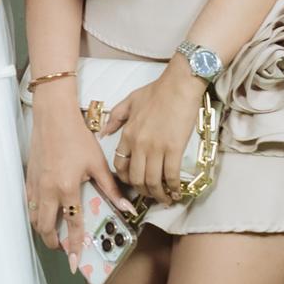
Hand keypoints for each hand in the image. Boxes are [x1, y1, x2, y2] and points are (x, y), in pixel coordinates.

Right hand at [25, 89, 123, 252]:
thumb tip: (126, 207)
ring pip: (34, 219)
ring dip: (44, 230)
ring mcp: (35, 185)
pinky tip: (45, 213)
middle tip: (64, 248)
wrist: (53, 116)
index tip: (75, 263)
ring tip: (55, 234)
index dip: (74, 246)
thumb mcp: (97, 163)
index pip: (71, 225)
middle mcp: (47, 190)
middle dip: (54, 243)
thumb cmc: (75, 136)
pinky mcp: (29, 179)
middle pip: (45, 228)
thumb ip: (111, 189)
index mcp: (66, 188)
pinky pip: (29, 205)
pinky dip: (36, 214)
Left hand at [108, 67, 204, 207]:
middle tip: (150, 195)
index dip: (125, 178)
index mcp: (128, 134)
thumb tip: (104, 133)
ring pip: (152, 181)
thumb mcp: (130, 101)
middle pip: (135, 178)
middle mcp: (139, 144)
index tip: (133, 183)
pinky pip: (171, 175)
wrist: (179, 85)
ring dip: (158, 194)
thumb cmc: (157, 91)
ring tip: (164, 198)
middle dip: (142, 191)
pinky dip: (173, 188)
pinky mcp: (174, 148)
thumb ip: (116, 117)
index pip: (120, 164)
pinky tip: (176, 193)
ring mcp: (157, 148)